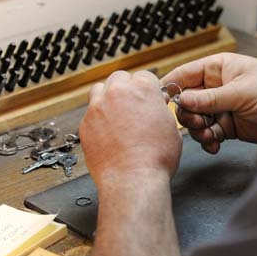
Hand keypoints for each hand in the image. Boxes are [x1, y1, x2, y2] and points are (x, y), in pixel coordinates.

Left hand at [80, 71, 181, 188]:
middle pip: (120, 78)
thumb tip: (157, 107)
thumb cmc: (155, 158)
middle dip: (127, 89)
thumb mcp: (171, 128)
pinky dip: (99, 118)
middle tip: (133, 105)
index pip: (144, 76)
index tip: (149, 98)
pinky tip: (109, 132)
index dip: (148, 88)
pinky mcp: (85, 124)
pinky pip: (90, 113)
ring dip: (108, 98)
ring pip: (100, 90)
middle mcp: (118, 93)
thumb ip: (161, 110)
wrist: (133, 179)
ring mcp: (98, 107)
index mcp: (143, 89)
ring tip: (118, 114)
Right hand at [161, 53, 256, 153]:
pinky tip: (214, 145)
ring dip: (198, 130)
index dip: (171, 87)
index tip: (161, 102)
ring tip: (208, 135)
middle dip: (188, 114)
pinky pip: (209, 133)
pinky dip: (208, 141)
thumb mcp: (242, 92)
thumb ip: (211, 98)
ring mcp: (222, 107)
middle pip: (187, 100)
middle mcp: (217, 86)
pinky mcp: (228, 125)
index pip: (186, 74)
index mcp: (219, 68)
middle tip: (197, 123)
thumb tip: (181, 99)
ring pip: (196, 119)